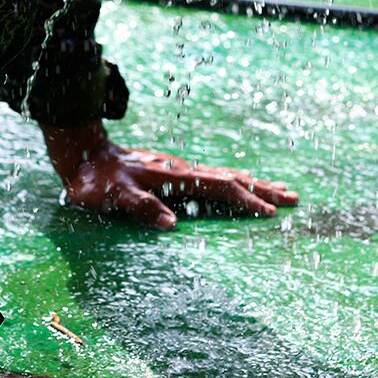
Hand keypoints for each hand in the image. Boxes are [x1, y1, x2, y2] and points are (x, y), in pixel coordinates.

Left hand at [43, 122, 298, 229]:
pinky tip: (240, 184)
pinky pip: (214, 177)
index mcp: (174, 177)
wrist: (82, 154)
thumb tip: (171, 224)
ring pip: (225, 176)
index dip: (245, 200)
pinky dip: (235, 182)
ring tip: (280, 189)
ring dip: (254, 184)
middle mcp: (183, 170)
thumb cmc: (95, 181)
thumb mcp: (112, 197)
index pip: (219, 188)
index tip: (270, 212)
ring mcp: (180, 170)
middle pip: (232, 179)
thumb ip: (139, 207)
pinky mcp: (174, 173)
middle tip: (294, 198)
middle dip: (263, 189)